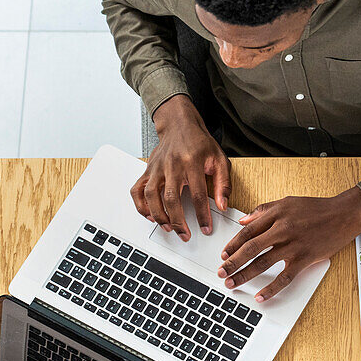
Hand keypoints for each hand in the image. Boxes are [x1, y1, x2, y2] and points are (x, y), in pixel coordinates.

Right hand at [131, 94, 230, 240]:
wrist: (179, 125)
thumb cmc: (200, 143)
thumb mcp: (219, 159)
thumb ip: (223, 183)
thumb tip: (222, 205)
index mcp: (193, 162)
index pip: (197, 194)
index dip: (202, 214)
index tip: (205, 228)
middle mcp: (172, 165)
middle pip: (171, 198)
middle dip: (178, 221)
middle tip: (185, 235)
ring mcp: (157, 168)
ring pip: (151, 195)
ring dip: (158, 215)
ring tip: (168, 228)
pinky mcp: (147, 170)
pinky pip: (137, 190)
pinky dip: (140, 206)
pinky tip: (150, 215)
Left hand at [218, 186, 360, 301]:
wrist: (344, 214)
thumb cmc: (318, 208)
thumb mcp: (288, 202)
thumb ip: (264, 210)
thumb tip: (243, 220)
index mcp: (277, 214)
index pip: (247, 231)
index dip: (232, 244)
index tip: (224, 254)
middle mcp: (282, 229)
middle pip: (250, 248)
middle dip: (232, 262)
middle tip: (221, 272)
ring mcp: (293, 245)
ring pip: (262, 263)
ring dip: (244, 275)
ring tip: (232, 283)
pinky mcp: (304, 259)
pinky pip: (284, 277)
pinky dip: (271, 289)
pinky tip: (260, 296)